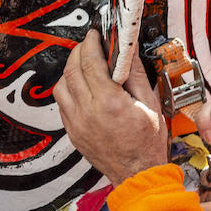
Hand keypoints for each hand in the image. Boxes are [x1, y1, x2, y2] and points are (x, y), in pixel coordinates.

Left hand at [55, 30, 169, 186]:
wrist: (138, 174)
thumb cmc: (147, 144)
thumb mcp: (150, 103)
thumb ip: (135, 73)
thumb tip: (128, 51)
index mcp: (109, 103)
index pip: (90, 61)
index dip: (91, 42)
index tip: (95, 35)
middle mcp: (88, 112)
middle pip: (71, 69)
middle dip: (79, 51)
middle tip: (89, 46)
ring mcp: (77, 123)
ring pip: (60, 86)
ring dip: (70, 71)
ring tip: (84, 67)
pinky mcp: (72, 132)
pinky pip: (61, 104)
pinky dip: (68, 90)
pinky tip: (82, 89)